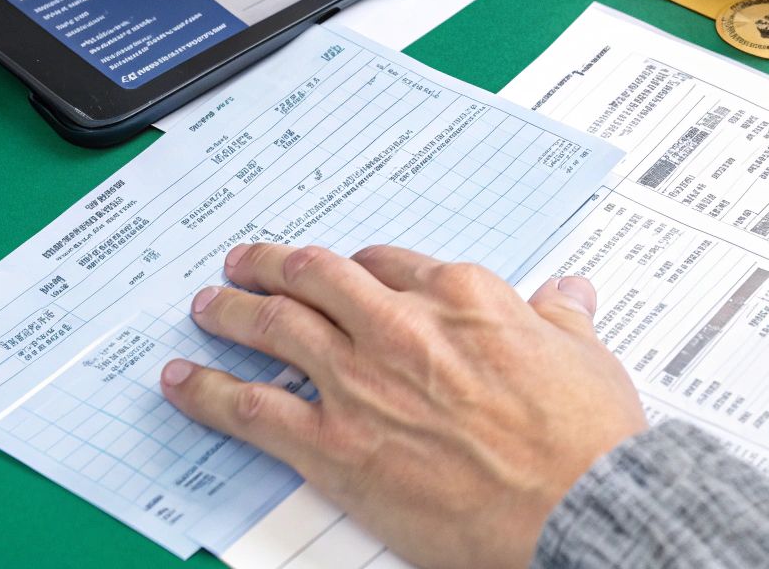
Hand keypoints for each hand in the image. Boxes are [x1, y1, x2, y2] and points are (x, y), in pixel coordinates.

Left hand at [159, 243, 646, 568]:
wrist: (576, 504)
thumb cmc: (586, 437)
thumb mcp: (586, 356)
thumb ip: (563, 318)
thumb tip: (569, 293)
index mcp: (461, 296)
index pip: (388, 263)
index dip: (357, 265)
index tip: (339, 270)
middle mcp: (400, 327)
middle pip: (317, 278)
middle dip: (274, 265)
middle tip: (247, 262)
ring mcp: (361, 383)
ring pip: (274, 327)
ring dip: (230, 310)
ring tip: (206, 305)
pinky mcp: (334, 446)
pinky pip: (251, 409)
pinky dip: (206, 391)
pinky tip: (182, 381)